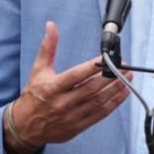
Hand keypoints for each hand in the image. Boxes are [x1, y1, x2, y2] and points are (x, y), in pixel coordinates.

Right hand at [7, 21, 130, 153]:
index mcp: (52, 87)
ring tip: (127, 78)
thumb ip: (48, 48)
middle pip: (91, 89)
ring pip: (98, 102)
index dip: (93, 67)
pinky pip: (99, 115)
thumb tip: (51, 26)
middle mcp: (62, 103)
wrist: (26, 127)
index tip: (107, 59)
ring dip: (115, 90)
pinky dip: (113, 104)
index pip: (76, 75)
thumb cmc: (33, 96)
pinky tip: (122, 94)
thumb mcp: (38, 70)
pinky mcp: (78, 127)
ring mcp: (71, 116)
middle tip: (124, 68)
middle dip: (110, 77)